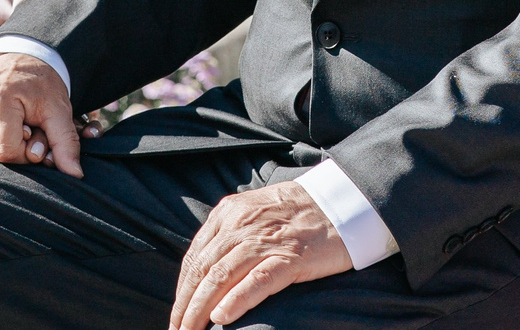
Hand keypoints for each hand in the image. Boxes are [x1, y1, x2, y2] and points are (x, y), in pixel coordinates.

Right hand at [0, 52, 81, 176]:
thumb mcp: (58, 109)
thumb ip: (66, 142)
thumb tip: (75, 175)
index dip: (24, 154)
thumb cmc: (41, 84)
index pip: (6, 153)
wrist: (19, 54)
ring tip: (8, 127)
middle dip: (10, 152)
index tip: (34, 137)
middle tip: (24, 130)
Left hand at [172, 180, 350, 329]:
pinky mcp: (290, 257)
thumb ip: (231, 235)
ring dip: (199, 310)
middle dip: (185, 305)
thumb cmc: (299, 212)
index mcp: (229, 214)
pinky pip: (257, 281)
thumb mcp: (255, 213)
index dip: (182, 290)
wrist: (342, 201)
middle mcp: (241, 225)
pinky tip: (221, 317)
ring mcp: (265, 241)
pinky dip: (236, 300)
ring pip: (221, 278)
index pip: (195, 258)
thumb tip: (208, 271)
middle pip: (202, 270)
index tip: (177, 314)